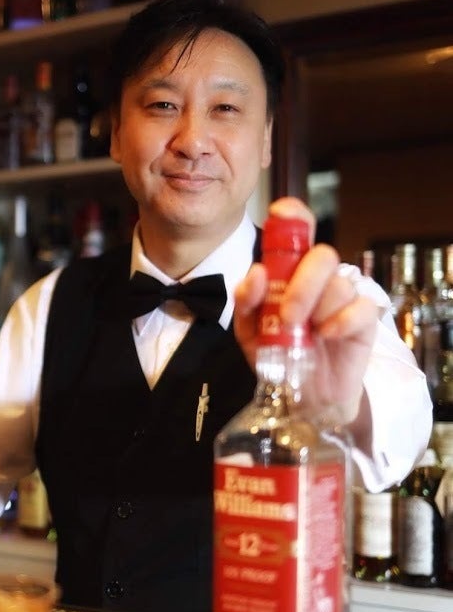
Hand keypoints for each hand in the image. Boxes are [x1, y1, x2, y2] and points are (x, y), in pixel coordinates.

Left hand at [233, 197, 378, 425]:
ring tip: (306, 335)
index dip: (294, 217)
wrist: (301, 398)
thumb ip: (246, 302)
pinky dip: (342, 320)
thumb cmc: (277, 357)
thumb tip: (255, 273)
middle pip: (322, 255)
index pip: (298, 234)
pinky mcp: (365, 321)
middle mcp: (319, 280)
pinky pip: (362, 306)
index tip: (284, 213)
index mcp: (290, 274)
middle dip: (302, 284)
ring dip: (318, 309)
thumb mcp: (249, 332)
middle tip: (288, 316)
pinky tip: (328, 336)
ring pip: (340, 282)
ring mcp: (344, 298)